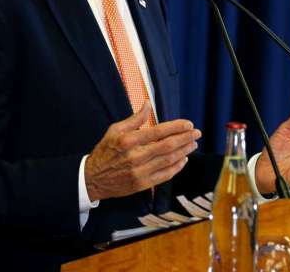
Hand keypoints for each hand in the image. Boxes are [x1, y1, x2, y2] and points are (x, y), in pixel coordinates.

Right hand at [84, 104, 200, 200]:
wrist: (92, 179)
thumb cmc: (104, 151)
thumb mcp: (114, 130)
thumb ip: (134, 119)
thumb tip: (148, 104)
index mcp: (128, 140)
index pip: (158, 131)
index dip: (176, 127)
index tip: (188, 124)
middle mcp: (135, 156)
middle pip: (167, 146)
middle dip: (185, 138)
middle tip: (197, 133)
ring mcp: (139, 172)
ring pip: (168, 160)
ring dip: (184, 152)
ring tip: (193, 144)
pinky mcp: (142, 184)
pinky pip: (165, 175)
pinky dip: (176, 167)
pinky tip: (183, 160)